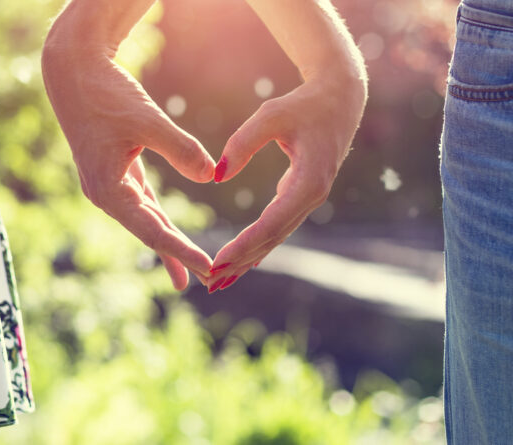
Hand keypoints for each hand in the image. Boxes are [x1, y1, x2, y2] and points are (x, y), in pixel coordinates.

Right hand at [42, 20, 214, 289]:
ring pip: (147, 221)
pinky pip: (144, 204)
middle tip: (211, 280)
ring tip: (190, 275)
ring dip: (170, 245)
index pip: (153, 230)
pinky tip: (171, 235)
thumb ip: (180, 149)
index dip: (182, 251)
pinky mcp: (118, 173)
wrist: (74, 70)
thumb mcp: (147, 120)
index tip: (210, 268)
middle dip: (180, 257)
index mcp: (108, 190)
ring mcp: (111, 185)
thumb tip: (212, 175)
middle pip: (150, 233)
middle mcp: (107, 194)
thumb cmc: (106, 94)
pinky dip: (160, 220)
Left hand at [207, 72, 365, 291]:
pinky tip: (244, 258)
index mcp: (309, 183)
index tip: (217, 262)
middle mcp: (312, 197)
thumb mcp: (270, 116)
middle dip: (242, 261)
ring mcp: (309, 197)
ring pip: (276, 235)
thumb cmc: (304, 104)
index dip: (243, 245)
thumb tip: (217, 177)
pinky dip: (259, 242)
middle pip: (273, 238)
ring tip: (222, 279)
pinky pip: (278, 224)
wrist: (340, 99)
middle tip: (212, 282)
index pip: (271, 224)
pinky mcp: (303, 193)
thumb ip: (241, 144)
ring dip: (249, 257)